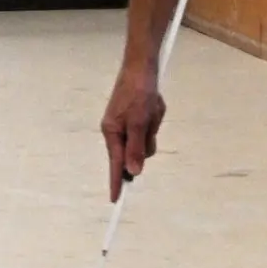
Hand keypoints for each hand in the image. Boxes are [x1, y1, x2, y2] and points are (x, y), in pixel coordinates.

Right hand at [99, 62, 166, 200]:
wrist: (142, 67)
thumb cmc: (138, 93)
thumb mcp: (140, 122)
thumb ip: (136, 148)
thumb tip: (133, 172)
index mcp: (112, 133)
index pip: (116, 164)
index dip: (117, 182)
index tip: (115, 200)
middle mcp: (117, 131)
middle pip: (136, 152)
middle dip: (146, 139)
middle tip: (149, 119)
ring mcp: (127, 124)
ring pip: (146, 141)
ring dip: (153, 127)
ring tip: (152, 109)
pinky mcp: (136, 118)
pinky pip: (149, 128)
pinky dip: (154, 119)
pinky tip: (153, 106)